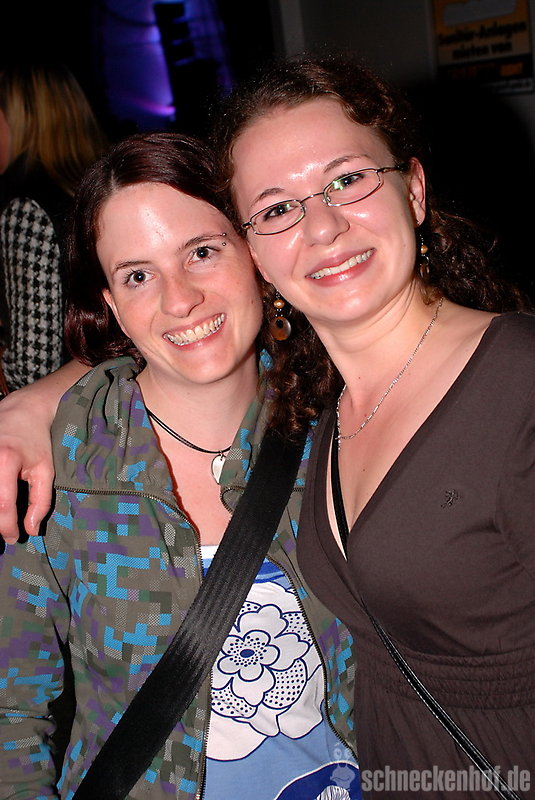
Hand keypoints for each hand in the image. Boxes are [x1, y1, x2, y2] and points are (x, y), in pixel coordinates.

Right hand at [0, 390, 54, 541]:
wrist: (22, 411)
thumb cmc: (37, 441)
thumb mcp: (46, 469)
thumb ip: (41, 501)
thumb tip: (31, 529)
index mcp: (5, 461)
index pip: (3, 504)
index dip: (7, 526)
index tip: (14, 538)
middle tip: (5, 534)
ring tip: (2, 521)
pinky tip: (0, 505)